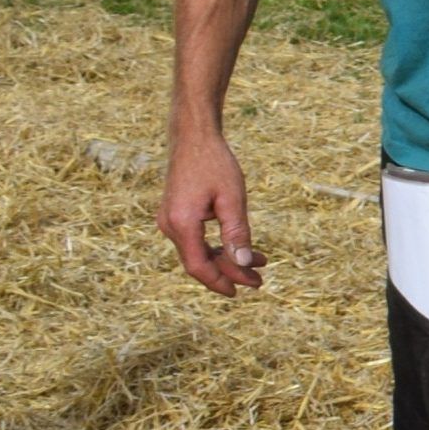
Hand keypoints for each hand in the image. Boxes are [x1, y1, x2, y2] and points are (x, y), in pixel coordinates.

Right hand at [160, 128, 266, 294]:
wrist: (193, 138)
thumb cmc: (214, 164)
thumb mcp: (232, 199)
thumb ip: (237, 233)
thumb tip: (243, 263)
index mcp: (181, 223)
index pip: (198, 265)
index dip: (219, 282)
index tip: (241, 291)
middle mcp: (169, 225)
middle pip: (199, 261)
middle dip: (229, 272)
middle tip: (259, 280)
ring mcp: (169, 220)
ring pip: (198, 251)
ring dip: (226, 259)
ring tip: (258, 263)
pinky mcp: (175, 215)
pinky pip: (195, 240)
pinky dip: (217, 246)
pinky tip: (240, 248)